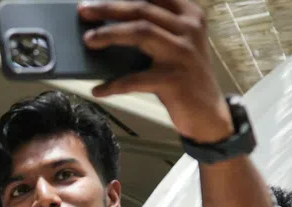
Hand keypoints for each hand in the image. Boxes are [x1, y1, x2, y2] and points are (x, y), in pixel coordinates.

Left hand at [80, 0, 234, 143]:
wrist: (207, 112)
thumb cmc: (184, 75)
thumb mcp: (177, 44)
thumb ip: (155, 29)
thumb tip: (109, 25)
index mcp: (189, 15)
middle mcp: (189, 29)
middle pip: (143, 9)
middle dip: (109, 7)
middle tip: (84, 10)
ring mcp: (182, 53)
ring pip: (141, 32)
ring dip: (110, 34)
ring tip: (88, 40)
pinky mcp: (174, 80)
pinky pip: (136, 79)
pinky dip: (114, 84)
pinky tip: (98, 90)